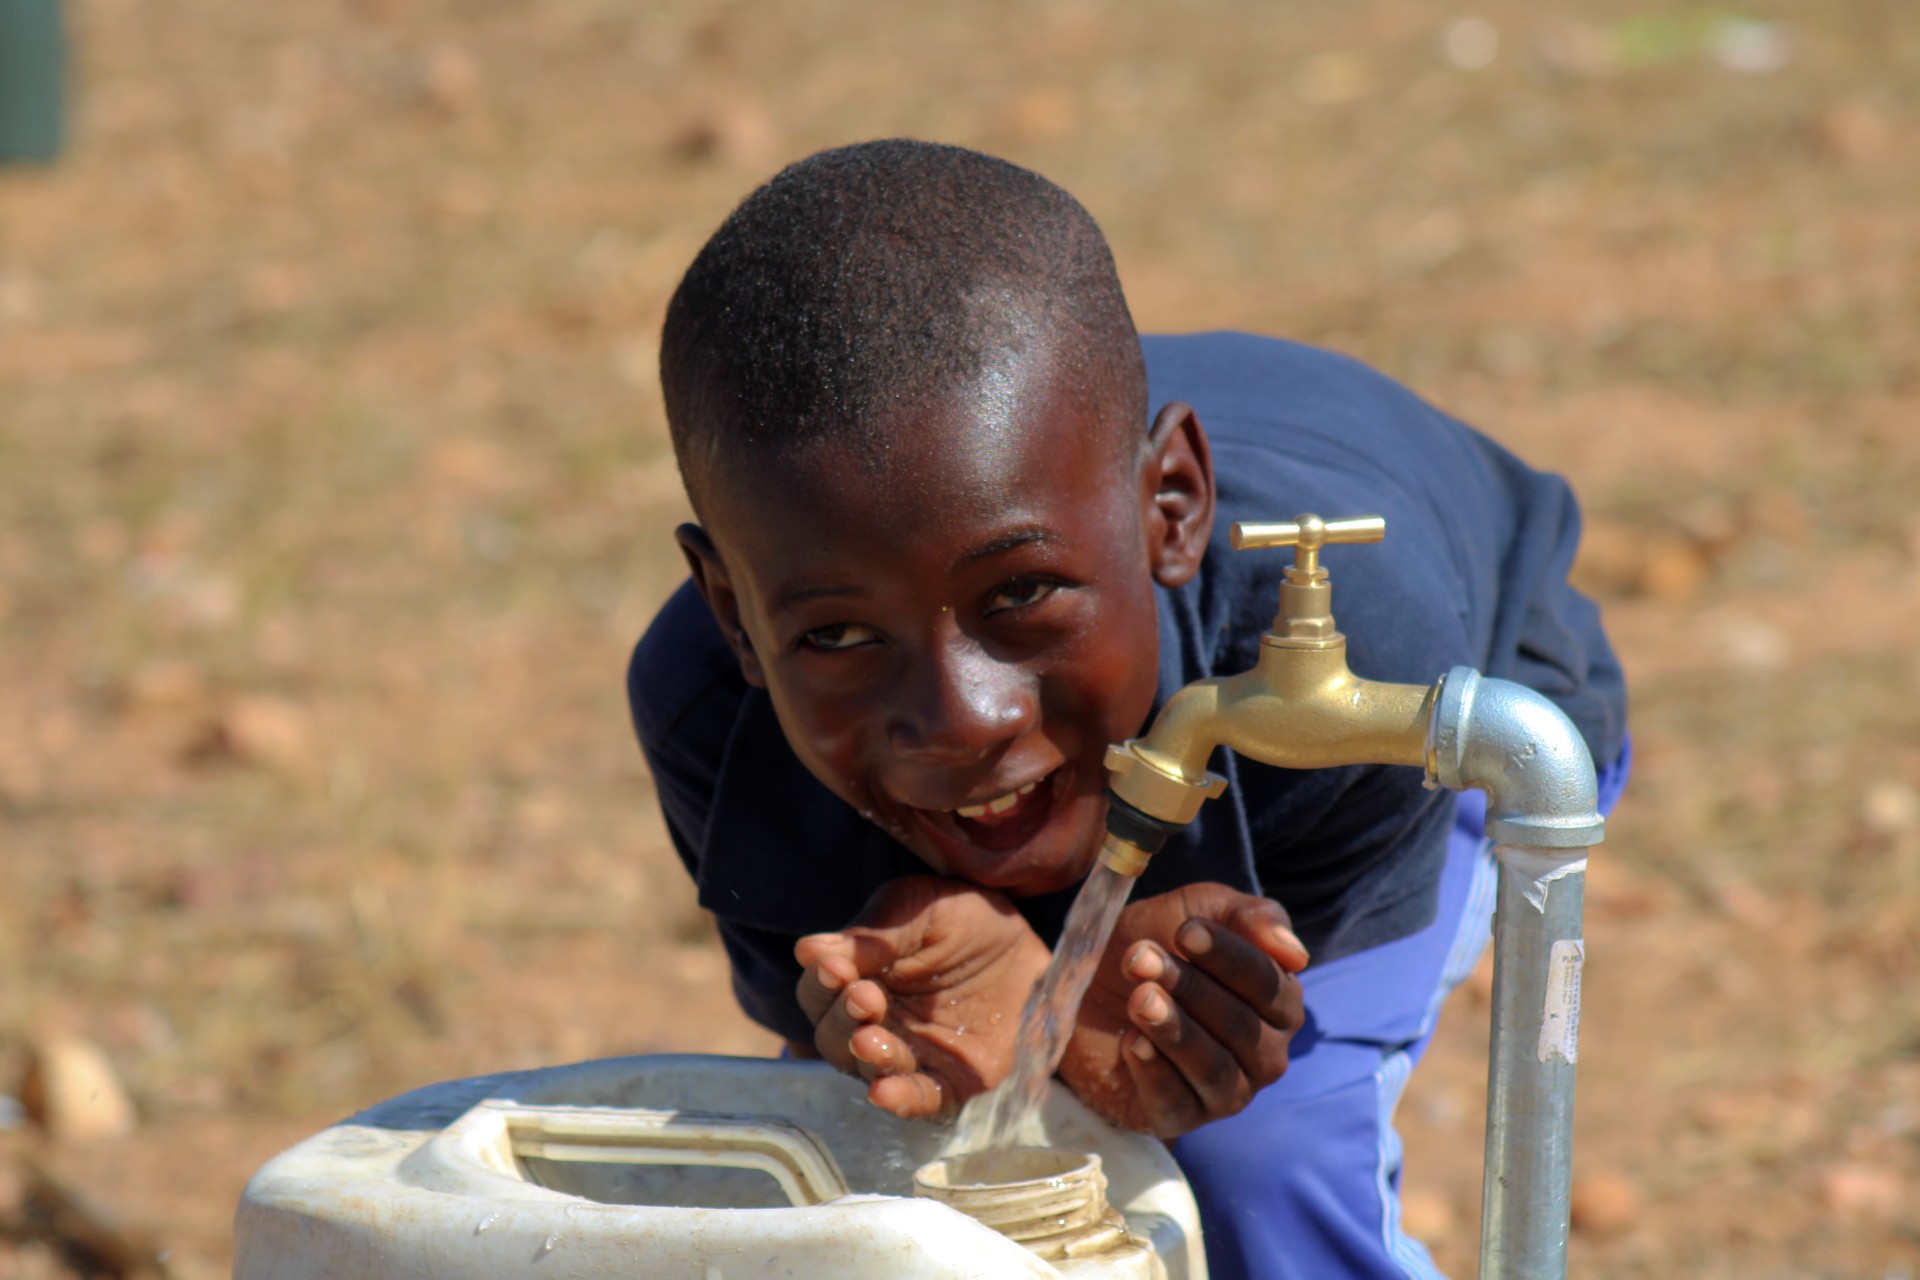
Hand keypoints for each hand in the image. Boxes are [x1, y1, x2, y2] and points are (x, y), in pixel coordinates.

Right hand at [795, 876, 1050, 1121]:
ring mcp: (910, 1055)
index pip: (819, 990)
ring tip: (870, 1039)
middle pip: (833, 1035)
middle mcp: (874, 1022)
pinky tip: (885, 1093)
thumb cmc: (967, 921)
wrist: (1032, 948)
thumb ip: (875, 932)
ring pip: (867, 1069)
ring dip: (865, 1057)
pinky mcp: (949, 1082)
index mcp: (859, 978)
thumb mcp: (922, 909)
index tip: (834, 968)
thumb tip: (809, 951)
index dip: (822, 982)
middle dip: (843, 1018)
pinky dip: (900, 1100)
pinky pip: (919, 1099)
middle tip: (864, 997)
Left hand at [1058, 882, 1306, 1137]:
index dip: (1228, 957)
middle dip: (1189, 988)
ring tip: (1138, 998)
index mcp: (1279, 1003)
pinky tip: (1131, 1042)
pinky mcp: (1178, 1117)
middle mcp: (1264, 1053)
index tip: (1185, 931)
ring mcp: (1225, 1091)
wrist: (1089, 982)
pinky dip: (1154, 1071)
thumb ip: (1250, 918)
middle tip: (1140, 959)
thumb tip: (1295, 952)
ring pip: (1213, 1068)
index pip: (1270, 984)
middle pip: (1240, 1026)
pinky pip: (1175, 1101)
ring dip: (1173, 1029)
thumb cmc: (1156, 944)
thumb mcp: (1198, 911)